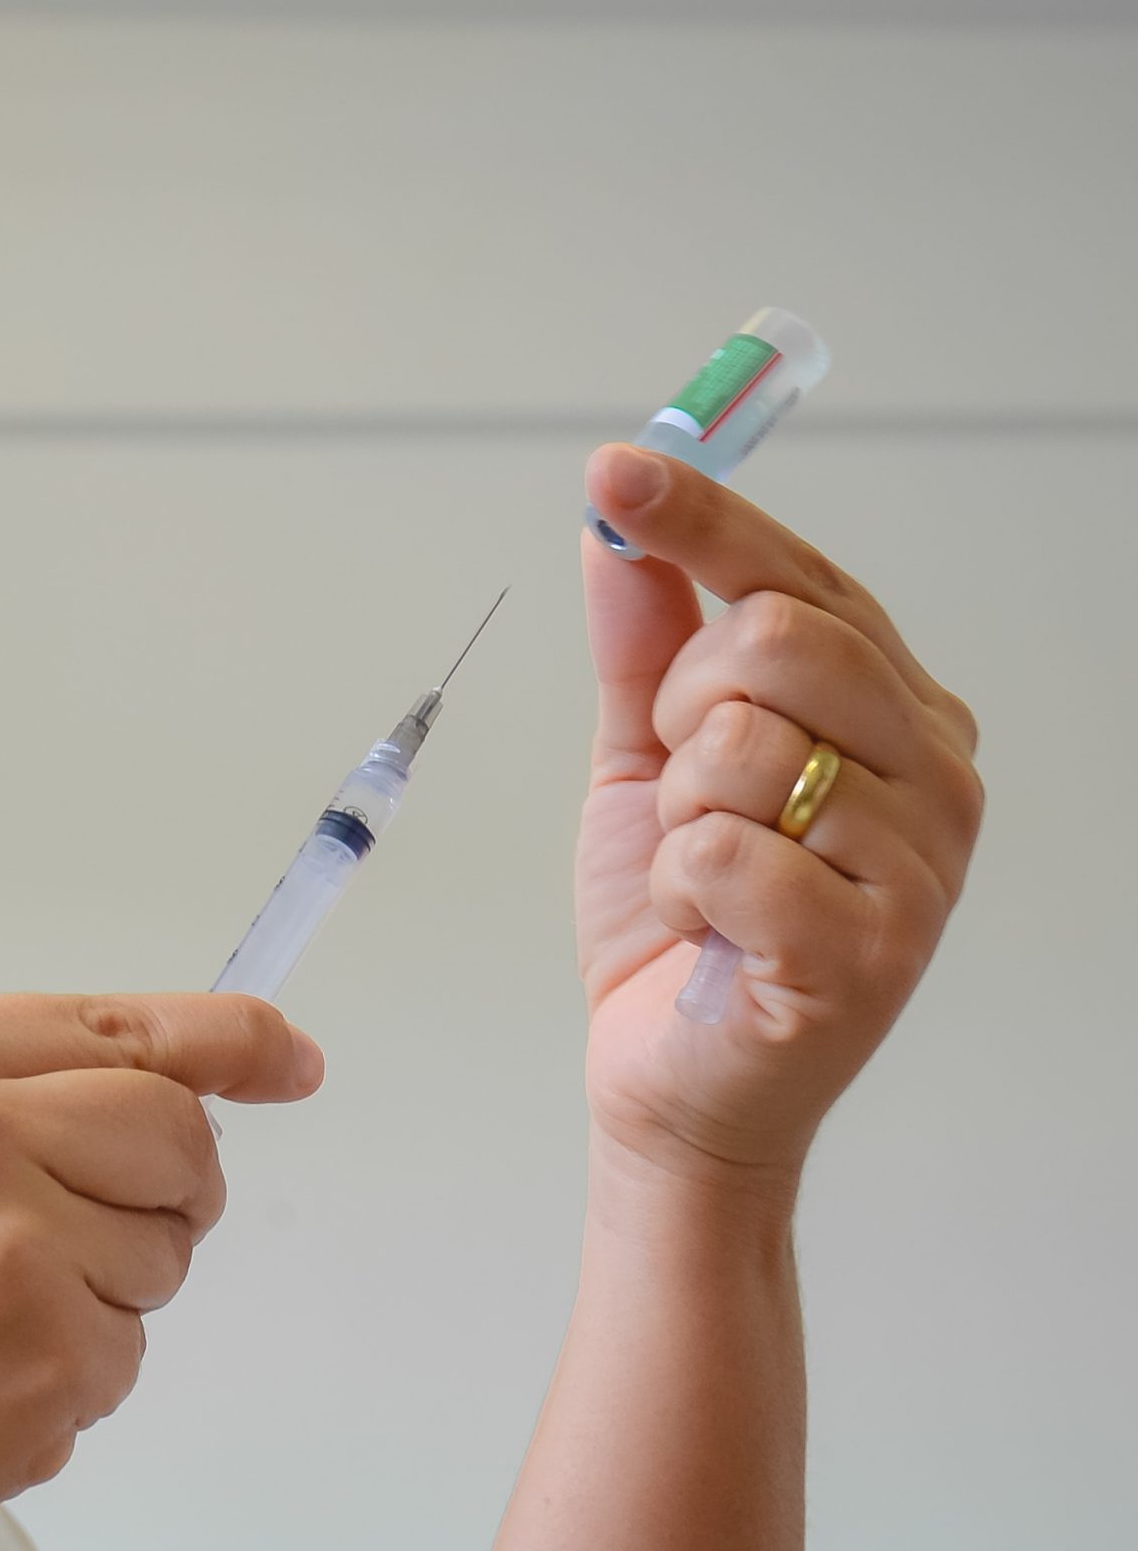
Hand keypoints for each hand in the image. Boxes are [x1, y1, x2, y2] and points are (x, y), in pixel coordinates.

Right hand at [0, 992, 320, 1550]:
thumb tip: (177, 1096)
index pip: (114, 1024)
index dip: (227, 1041)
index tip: (290, 1057)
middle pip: (174, 1129)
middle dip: (166, 1195)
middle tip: (79, 1252)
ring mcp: (10, 1233)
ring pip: (165, 1247)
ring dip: (106, 1296)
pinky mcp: (46, 1348)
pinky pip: (130, 1352)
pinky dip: (76, 1384)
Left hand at [575, 444, 982, 1186]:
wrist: (668, 1081)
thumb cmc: (677, 923)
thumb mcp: (643, 760)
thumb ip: (642, 643)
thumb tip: (617, 520)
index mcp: (893, 709)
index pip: (798, 575)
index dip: (702, 516)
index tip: (615, 469)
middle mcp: (935, 770)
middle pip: (776, 638)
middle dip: (681, 708)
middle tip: (681, 788)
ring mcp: (921, 861)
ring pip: (740, 747)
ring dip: (677, 816)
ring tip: (704, 878)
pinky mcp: (872, 948)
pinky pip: (724, 850)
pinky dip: (680, 889)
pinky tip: (710, 933)